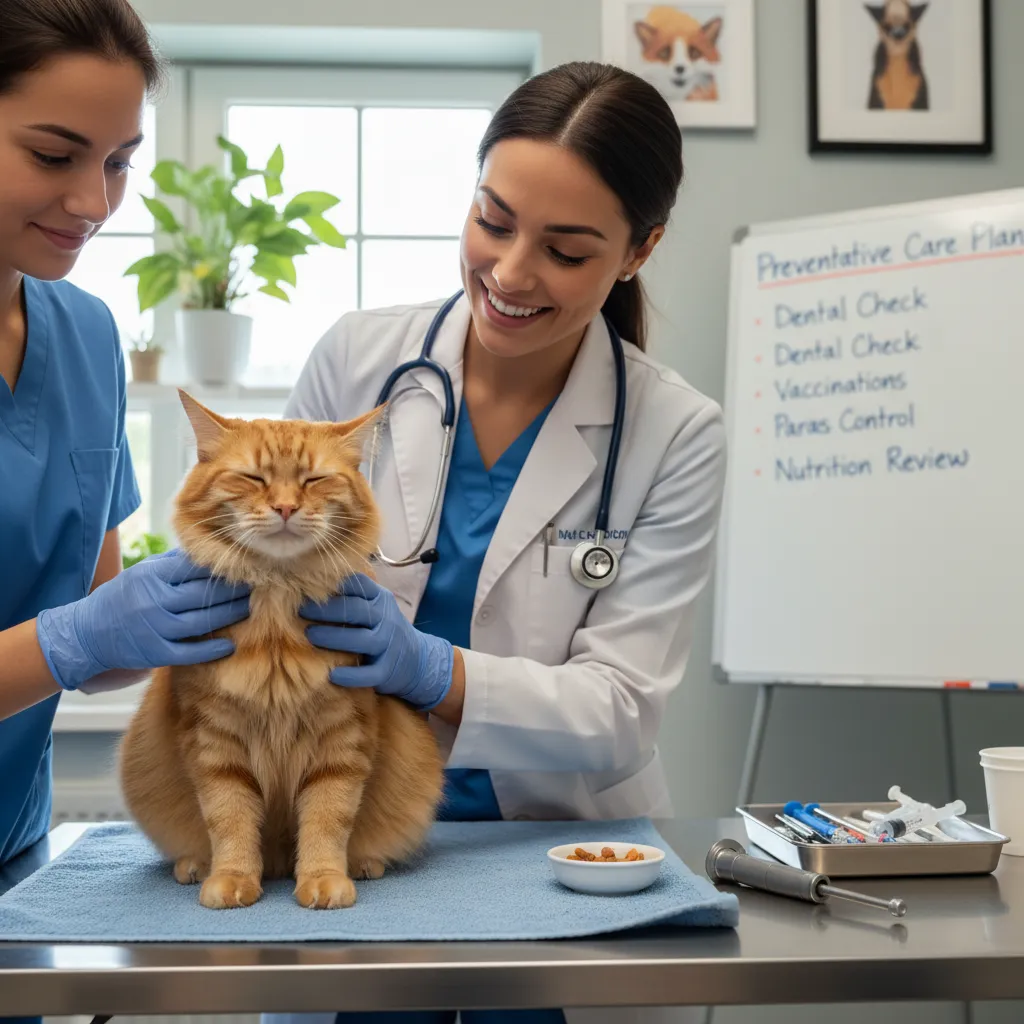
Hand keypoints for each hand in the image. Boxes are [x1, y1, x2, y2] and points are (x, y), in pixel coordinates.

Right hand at [36, 549, 249, 690]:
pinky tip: (231, 645)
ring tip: (251, 608)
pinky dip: (212, 650)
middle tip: (259, 585)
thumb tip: (212, 549)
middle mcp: (154, 601)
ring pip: (202, 621)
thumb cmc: (124, 596)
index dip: (224, 567)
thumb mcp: (145, 571)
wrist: (87, 632)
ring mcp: (155, 628)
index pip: (195, 568)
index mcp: (152, 576)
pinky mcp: (155, 653)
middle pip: (204, 594)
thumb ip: (176, 563)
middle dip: (234, 590)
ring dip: (231, 615)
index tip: (247, 564)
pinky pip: (190, 653)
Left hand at [300, 573, 452, 710]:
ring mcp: (389, 645)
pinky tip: (332, 674)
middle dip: (326, 610)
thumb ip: (351, 596)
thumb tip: (309, 583)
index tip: (307, 585)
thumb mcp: (375, 606)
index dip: (333, 585)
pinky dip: (350, 675)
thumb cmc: (383, 629)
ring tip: (310, 635)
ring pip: (360, 639)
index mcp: (380, 599)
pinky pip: (368, 673)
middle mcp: (386, 619)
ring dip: (333, 637)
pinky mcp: (387, 670)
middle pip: (356, 610)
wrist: (416, 660)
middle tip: (300, 611)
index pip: (358, 585)